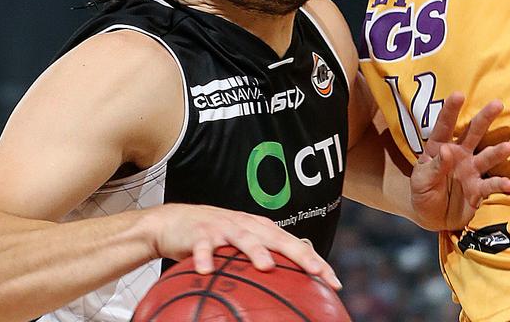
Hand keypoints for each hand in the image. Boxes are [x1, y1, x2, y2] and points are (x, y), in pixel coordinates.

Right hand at [146, 204, 340, 289]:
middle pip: (278, 238)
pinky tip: (207, 270)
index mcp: (263, 230)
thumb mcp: (244, 246)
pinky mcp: (200, 233)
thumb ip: (266, 260)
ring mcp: (225, 228)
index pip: (296, 245)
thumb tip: (292, 287)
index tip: (333, 282)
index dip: (316, 262)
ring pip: (244, 238)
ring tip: (266, 266)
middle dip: (299, 254)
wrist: (176, 221)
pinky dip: (205, 257)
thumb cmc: (216, 237)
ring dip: (256, 251)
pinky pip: (204, 247)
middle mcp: (248, 226)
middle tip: (315, 271)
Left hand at [410, 93, 509, 230]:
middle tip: (497, 104)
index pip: (444, 127)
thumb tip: (447, 150)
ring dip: (497, 152)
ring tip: (508, 148)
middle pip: (473, 133)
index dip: (451, 111)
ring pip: (487, 157)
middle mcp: (460, 155)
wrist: (432, 217)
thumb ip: (434, 166)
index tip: (458, 94)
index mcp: (440, 148)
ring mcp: (471, 171)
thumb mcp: (421, 181)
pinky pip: (491, 185)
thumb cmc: (422, 192)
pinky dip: (501, 185)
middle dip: (485, 119)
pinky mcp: (479, 190)